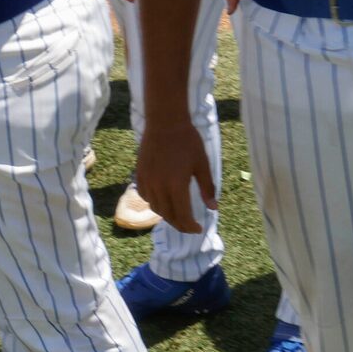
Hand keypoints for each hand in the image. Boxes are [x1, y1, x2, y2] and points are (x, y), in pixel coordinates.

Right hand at [134, 118, 215, 235]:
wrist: (165, 122)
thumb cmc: (187, 141)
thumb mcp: (202, 164)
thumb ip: (207, 187)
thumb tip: (213, 208)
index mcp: (177, 185)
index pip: (182, 216)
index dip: (190, 226)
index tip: (198, 228)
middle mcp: (159, 186)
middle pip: (168, 215)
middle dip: (179, 224)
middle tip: (189, 225)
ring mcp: (147, 181)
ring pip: (155, 208)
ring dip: (167, 214)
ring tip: (177, 214)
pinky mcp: (139, 175)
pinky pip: (146, 196)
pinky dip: (155, 202)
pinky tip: (163, 199)